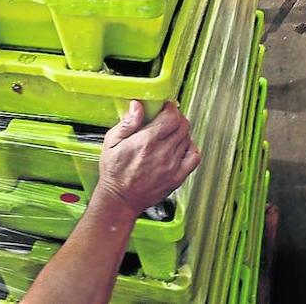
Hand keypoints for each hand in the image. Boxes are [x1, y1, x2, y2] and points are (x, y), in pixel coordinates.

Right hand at [95, 101, 199, 220]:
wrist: (120, 199)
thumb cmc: (114, 172)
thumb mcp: (111, 143)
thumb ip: (127, 123)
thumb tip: (137, 106)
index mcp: (146, 141)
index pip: (171, 117)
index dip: (171, 108)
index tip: (166, 107)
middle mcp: (163, 152)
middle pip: (183, 126)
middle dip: (177, 118)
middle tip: (168, 118)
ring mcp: (173, 166)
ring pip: (188, 139)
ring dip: (182, 132)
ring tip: (171, 133)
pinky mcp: (178, 177)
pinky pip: (194, 157)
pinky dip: (190, 148)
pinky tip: (180, 147)